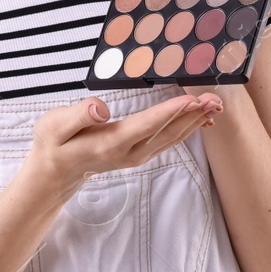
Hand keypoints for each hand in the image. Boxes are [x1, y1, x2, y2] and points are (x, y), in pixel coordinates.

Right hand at [26, 93, 223, 202]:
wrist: (55, 173)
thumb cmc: (54, 145)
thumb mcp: (54, 126)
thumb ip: (78, 115)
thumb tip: (101, 107)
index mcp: (110, 142)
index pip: (146, 125)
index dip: (170, 112)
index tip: (192, 100)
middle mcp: (129, 152)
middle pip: (167, 132)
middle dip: (193, 114)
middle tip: (216, 97)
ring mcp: (136, 156)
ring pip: (172, 138)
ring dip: (194, 121)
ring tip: (215, 105)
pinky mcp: (138, 155)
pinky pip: (168, 141)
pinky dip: (186, 129)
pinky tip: (199, 120)